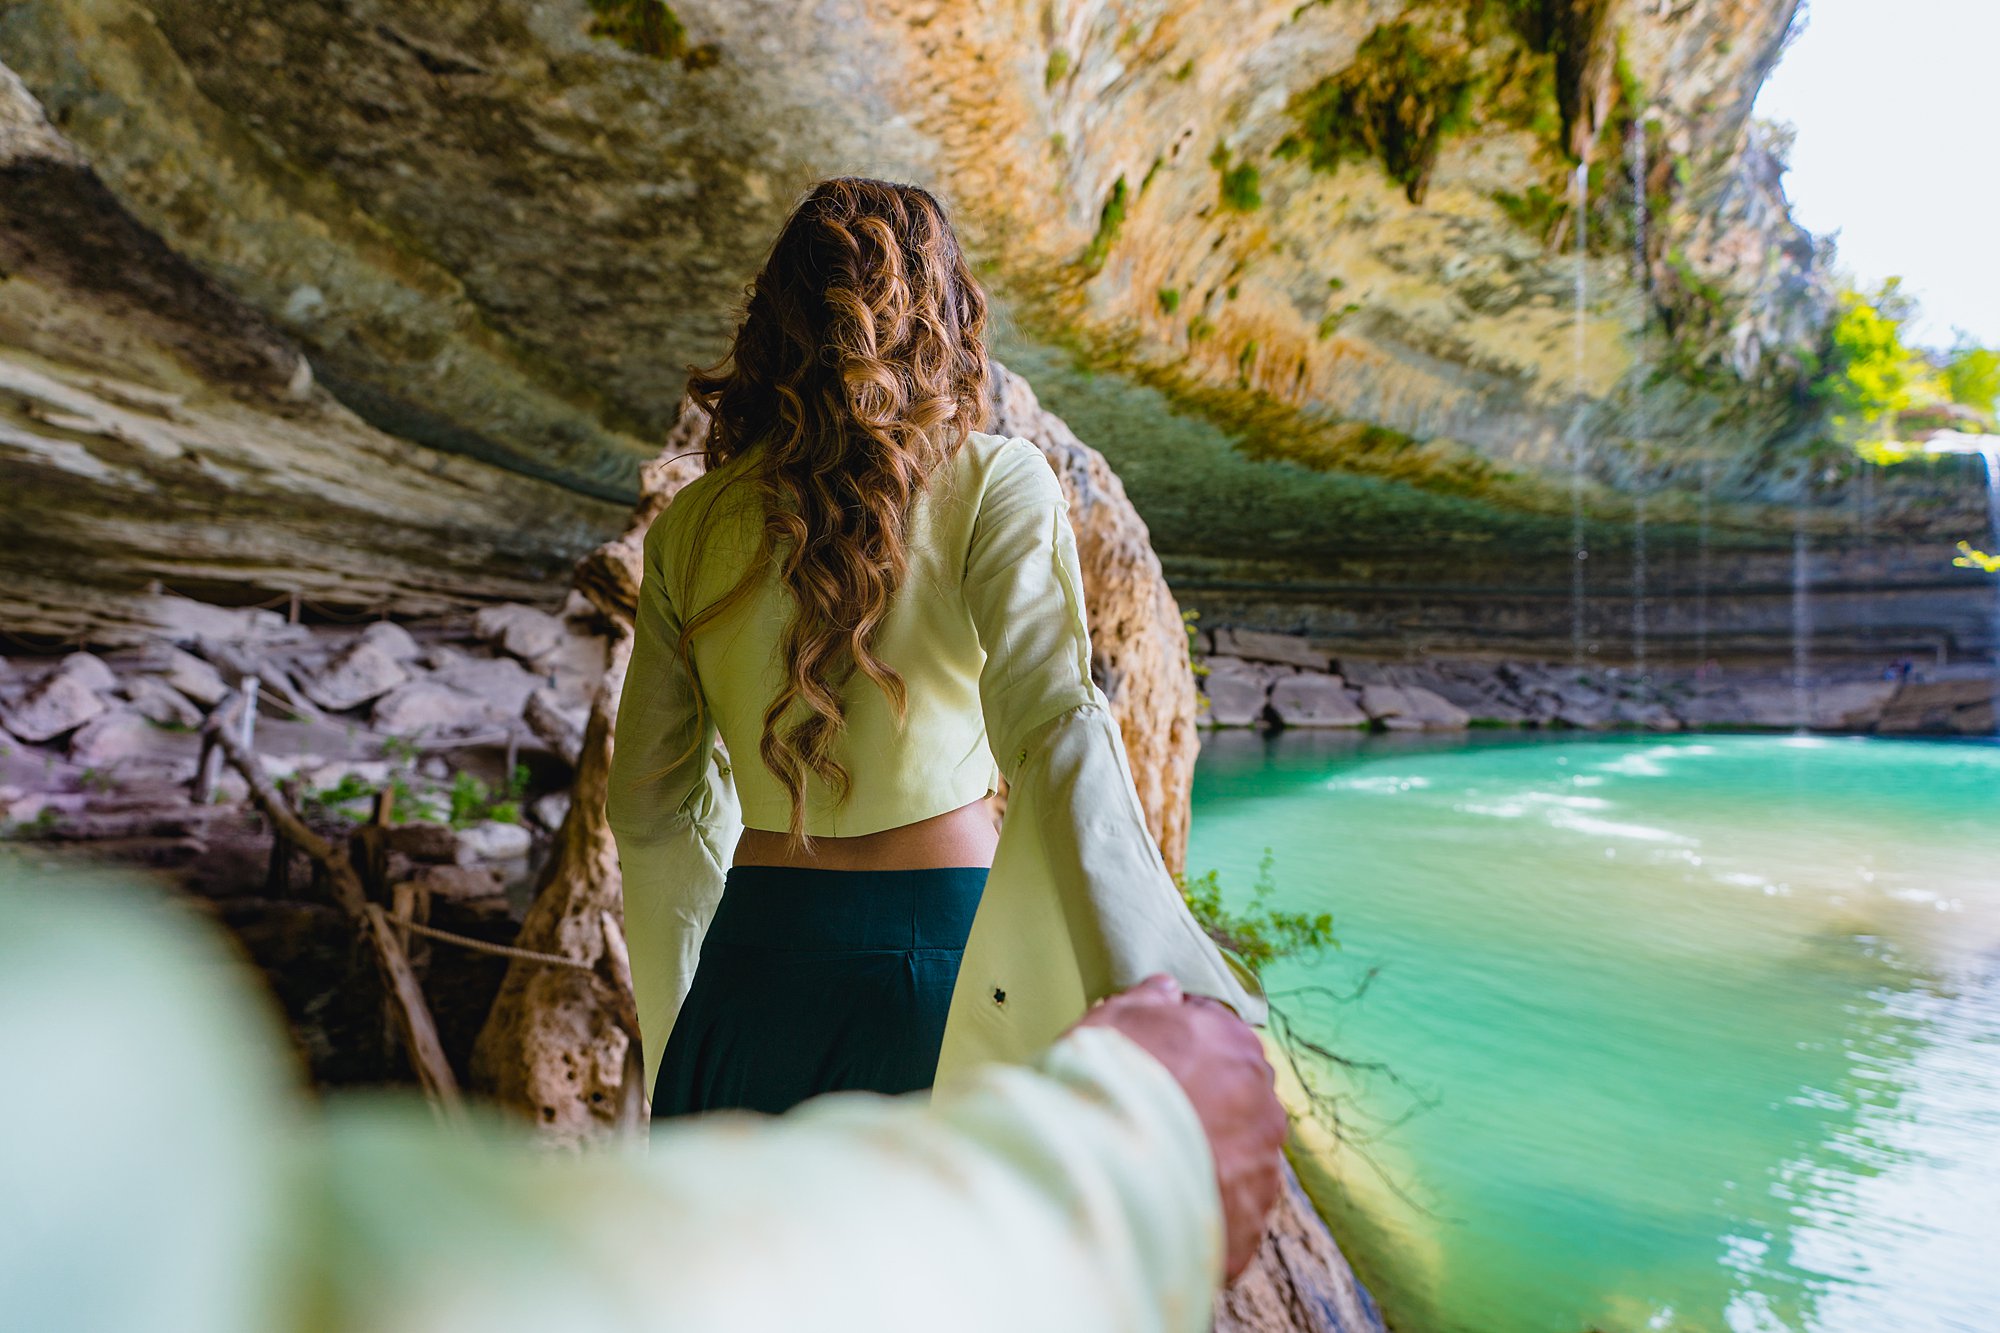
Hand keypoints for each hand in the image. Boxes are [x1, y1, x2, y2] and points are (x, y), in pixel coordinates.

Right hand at [1074, 975, 1285, 1278]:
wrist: (1103, 1173)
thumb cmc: (1105, 1086)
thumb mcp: (1112, 1022)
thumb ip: (1146, 1001)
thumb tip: (1166, 990)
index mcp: (1234, 1043)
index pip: (1217, 1035)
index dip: (1181, 1049)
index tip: (1152, 1066)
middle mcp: (1262, 1099)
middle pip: (1236, 1093)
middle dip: (1204, 1103)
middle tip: (1153, 1119)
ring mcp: (1263, 1162)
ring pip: (1239, 1151)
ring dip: (1210, 1155)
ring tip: (1159, 1169)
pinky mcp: (1253, 1217)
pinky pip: (1233, 1204)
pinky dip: (1208, 1202)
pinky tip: (1168, 1203)